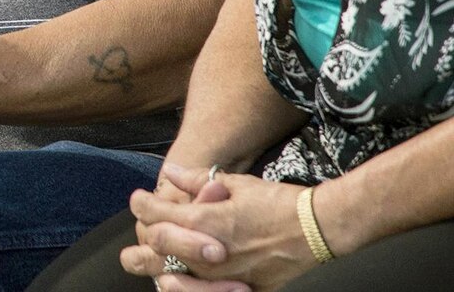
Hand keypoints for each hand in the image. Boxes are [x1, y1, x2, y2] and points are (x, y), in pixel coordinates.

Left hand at [122, 164, 313, 290]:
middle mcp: (210, 251)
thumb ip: (198, 180)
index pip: (158, 213)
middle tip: (135, 237)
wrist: (318, 228)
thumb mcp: (237, 184)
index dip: (142, 205)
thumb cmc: (278, 202)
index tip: (138, 200)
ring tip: (142, 263)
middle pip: (160, 247)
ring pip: (177, 277)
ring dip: (156, 268)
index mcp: (207, 220)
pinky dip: (190, 290)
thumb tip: (171, 173)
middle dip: (143, 239)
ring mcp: (225, 275)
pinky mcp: (244, 290)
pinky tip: (177, 284)